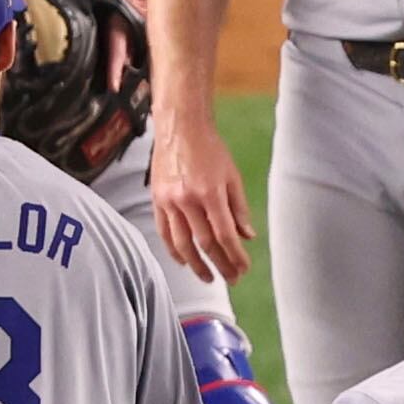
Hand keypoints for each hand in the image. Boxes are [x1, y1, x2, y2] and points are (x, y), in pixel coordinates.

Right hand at [149, 106, 253, 284]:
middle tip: (231, 279)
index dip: (235, 256)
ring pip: (182, 243)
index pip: (225, 235)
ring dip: (196, 265)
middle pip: (204, 243)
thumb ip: (239, 208)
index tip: (244, 269)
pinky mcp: (156, 198)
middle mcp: (187, 199)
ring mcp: (169, 200)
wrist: (179, 125)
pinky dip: (173, 250)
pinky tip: (183, 261)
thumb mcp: (232, 176)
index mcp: (210, 193)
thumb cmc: (210, 148)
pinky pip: (164, 231)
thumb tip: (247, 237)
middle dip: (220, 265)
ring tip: (209, 277)